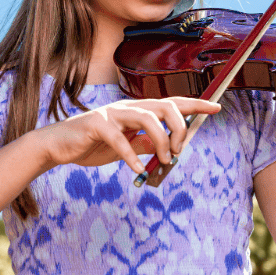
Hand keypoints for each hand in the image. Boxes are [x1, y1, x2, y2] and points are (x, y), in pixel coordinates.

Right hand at [39, 96, 221, 172]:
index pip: (172, 103)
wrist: (58, 147)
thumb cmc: (93, 145)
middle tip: (178, 151)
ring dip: (160, 141)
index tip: (216, 107)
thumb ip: (144, 145)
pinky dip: (132, 157)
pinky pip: (120, 139)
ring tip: (162, 161)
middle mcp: (128, 107)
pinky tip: (137, 171)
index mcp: (137, 111)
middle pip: (165, 106)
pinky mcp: (96, 125)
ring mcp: (112, 113)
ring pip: (147, 117)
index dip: (195, 104)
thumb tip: (167, 150)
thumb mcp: (125, 147)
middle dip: (179, 127)